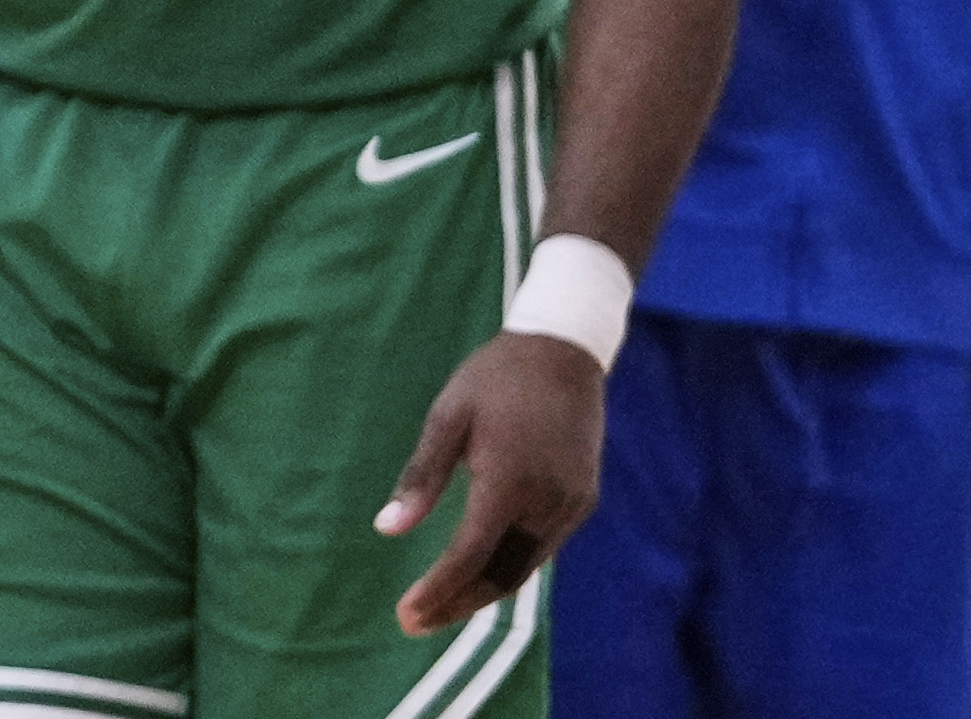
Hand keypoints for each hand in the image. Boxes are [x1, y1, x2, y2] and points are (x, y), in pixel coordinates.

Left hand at [376, 331, 602, 633]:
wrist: (564, 347)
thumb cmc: (496, 378)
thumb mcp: (449, 416)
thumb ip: (421, 477)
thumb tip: (386, 529)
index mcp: (511, 480)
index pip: (469, 556)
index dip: (437, 591)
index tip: (406, 616)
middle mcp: (548, 500)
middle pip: (501, 575)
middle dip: (459, 603)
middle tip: (416, 621)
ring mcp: (572, 502)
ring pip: (526, 566)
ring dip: (484, 588)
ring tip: (443, 602)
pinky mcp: (584, 498)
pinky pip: (544, 545)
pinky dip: (511, 563)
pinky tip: (484, 564)